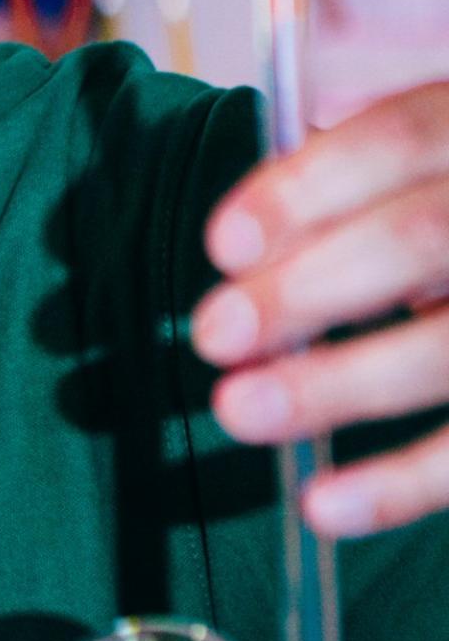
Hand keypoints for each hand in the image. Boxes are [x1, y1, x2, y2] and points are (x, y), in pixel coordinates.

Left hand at [195, 82, 448, 534]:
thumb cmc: (444, 210)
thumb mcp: (422, 165)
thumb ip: (356, 175)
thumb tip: (249, 249)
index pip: (403, 134)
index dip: (308, 187)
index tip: (223, 245)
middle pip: (423, 237)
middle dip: (307, 288)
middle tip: (214, 334)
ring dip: (339, 384)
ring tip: (240, 410)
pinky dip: (403, 485)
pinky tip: (324, 506)